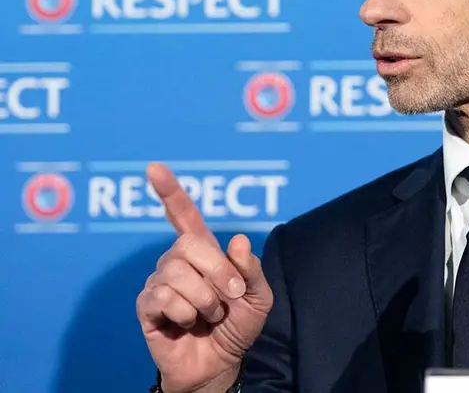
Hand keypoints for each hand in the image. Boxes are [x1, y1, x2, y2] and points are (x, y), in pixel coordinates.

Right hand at [136, 163, 273, 392]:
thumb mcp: (259, 296)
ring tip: (209, 315)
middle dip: (217, 271)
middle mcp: (176, 261)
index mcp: (204, 252)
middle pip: (188, 244)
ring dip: (205, 299)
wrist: (221, 363)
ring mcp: (159, 282)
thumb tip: (236, 242)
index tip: (154, 168)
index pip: (184, 215)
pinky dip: (186, 313)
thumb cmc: (238, 325)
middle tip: (231, 296)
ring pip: (177, 273)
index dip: (170, 192)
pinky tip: (188, 323)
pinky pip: (162, 297)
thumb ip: (250, 269)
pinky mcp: (146, 306)